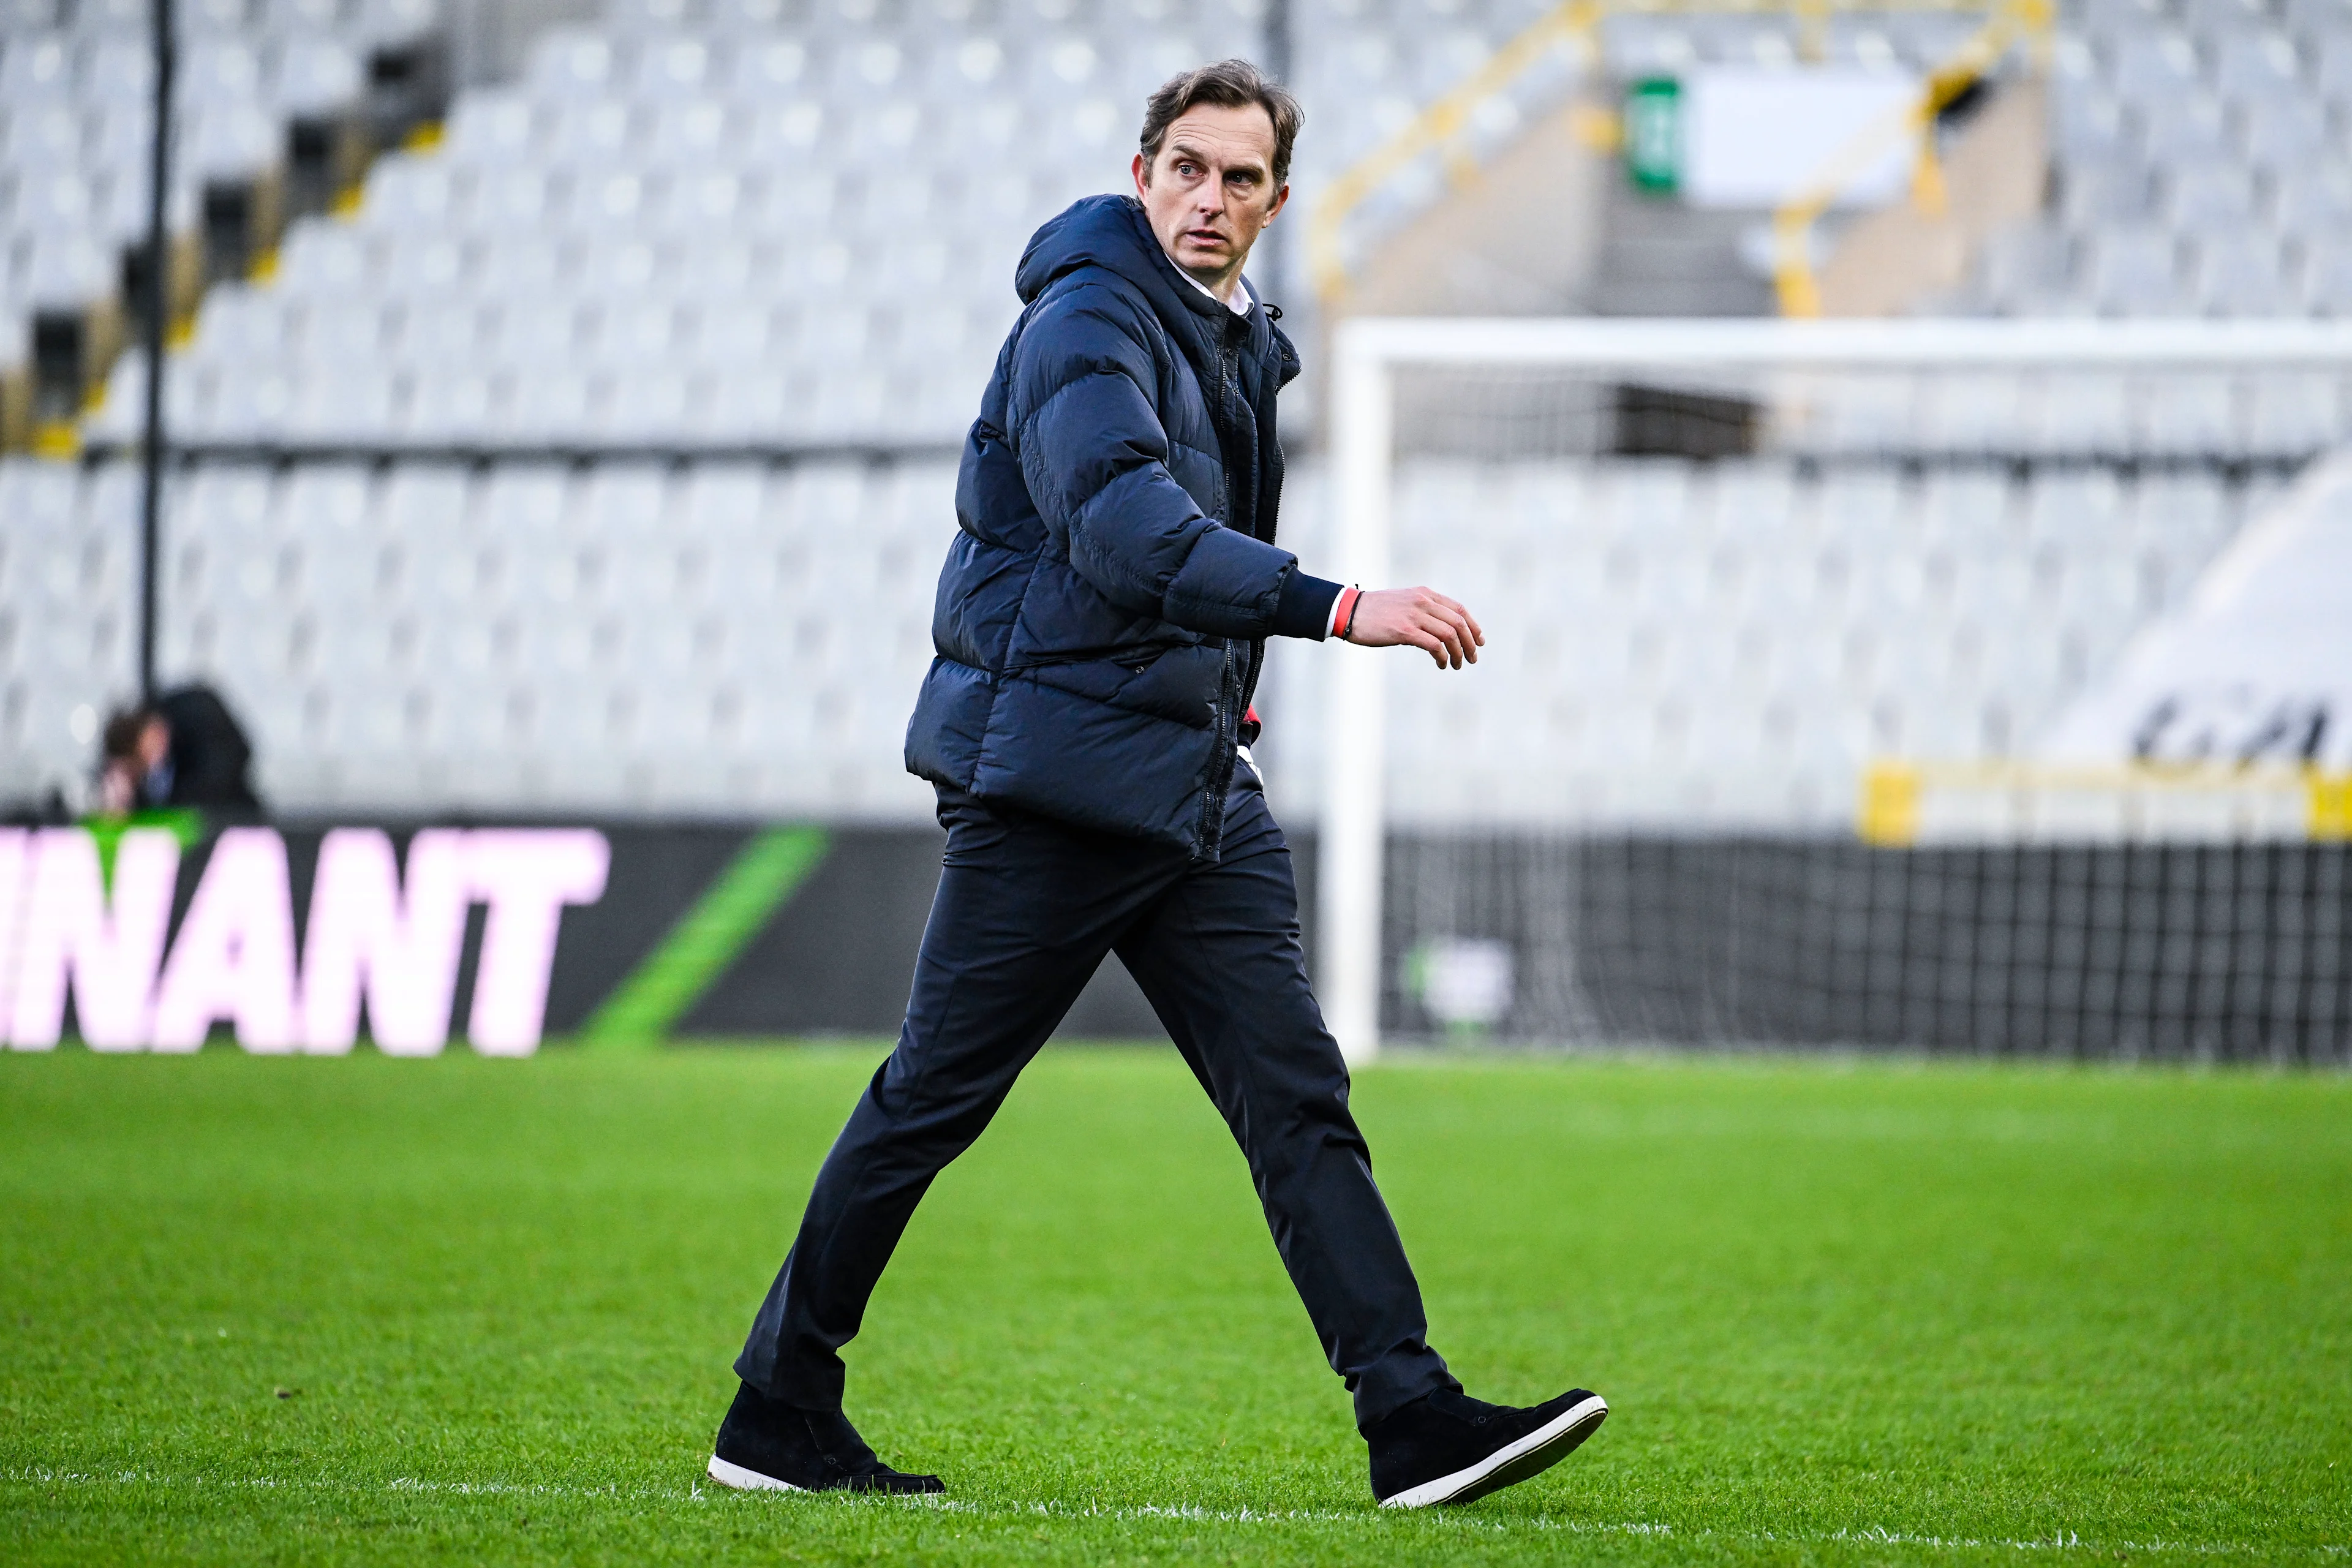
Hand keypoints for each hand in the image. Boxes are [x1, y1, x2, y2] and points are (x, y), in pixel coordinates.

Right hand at [1344, 587, 1484, 669]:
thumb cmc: (1374, 611)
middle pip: (1458, 623)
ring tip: (1457, 665)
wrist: (1350, 612)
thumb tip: (1441, 631)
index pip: (1459, 609)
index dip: (1473, 626)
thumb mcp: (1404, 603)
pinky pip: (1434, 645)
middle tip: (1472, 658)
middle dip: (1470, 643)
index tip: (1479, 641)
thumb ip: (1423, 611)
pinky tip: (1441, 664)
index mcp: (1425, 594)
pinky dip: (1442, 657)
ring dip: (1458, 653)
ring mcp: (1414, 615)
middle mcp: (1423, 602)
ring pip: (1449, 635)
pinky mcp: (1404, 631)